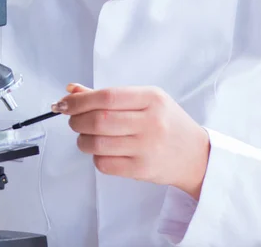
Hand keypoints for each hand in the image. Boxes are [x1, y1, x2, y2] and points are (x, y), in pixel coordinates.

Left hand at [52, 84, 209, 199]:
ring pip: (98, 143)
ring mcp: (147, 148)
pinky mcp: (142, 170)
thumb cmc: (167, 122)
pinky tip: (101, 150)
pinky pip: (104, 164)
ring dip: (82, 140)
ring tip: (85, 136)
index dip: (80, 100)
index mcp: (152, 98)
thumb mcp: (145, 99)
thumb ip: (109, 95)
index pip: (107, 96)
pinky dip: (94, 157)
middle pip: (99, 120)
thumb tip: (72, 90)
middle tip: (72, 119)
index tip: (64, 103)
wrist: (196, 155)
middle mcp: (151, 122)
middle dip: (76, 120)